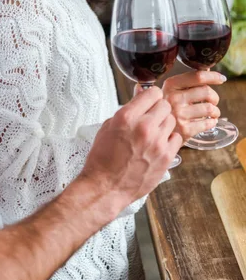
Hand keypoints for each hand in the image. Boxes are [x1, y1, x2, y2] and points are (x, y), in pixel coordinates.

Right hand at [79, 86, 181, 218]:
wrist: (106, 187)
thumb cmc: (103, 157)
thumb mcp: (108, 126)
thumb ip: (128, 110)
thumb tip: (140, 94)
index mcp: (126, 117)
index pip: (152, 92)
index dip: (150, 95)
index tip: (148, 100)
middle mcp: (144, 127)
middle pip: (165, 105)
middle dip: (158, 108)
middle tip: (150, 116)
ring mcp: (157, 143)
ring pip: (172, 120)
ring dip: (164, 123)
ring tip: (153, 132)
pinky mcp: (167, 157)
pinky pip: (177, 138)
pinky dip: (170, 138)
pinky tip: (159, 144)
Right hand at [161, 71, 225, 139]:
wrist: (154, 132)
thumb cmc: (166, 108)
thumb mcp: (170, 91)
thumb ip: (187, 81)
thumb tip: (207, 70)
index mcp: (170, 85)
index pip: (197, 76)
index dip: (213, 76)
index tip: (221, 78)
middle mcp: (173, 98)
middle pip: (207, 91)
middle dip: (214, 97)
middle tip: (212, 101)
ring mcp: (179, 115)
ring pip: (210, 108)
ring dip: (215, 111)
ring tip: (212, 113)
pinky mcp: (185, 130)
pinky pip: (208, 123)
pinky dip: (212, 122)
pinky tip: (208, 122)